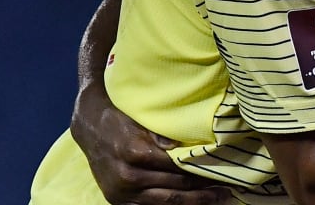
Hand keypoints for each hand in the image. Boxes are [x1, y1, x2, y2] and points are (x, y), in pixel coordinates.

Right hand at [71, 86, 230, 204]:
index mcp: (136, 153)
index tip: (221, 173)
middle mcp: (128, 176)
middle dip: (202, 191)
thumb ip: (162, 134)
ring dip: (191, 203)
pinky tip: (189, 204)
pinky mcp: (117, 200)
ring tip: (214, 200)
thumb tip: (185, 146)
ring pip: (164, 202)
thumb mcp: (141, 119)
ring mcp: (121, 192)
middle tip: (225, 191)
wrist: (89, 126)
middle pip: (174, 187)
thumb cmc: (120, 118)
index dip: (201, 172)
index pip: (177, 168)